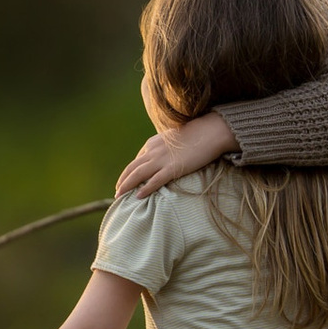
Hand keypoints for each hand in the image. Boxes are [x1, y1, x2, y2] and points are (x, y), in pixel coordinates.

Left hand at [114, 111, 237, 197]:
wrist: (210, 132)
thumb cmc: (197, 135)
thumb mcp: (174, 139)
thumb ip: (165, 148)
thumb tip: (164, 158)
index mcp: (153, 143)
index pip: (137, 160)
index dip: (129, 172)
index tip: (125, 181)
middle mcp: (153, 151)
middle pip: (132, 168)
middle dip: (123, 180)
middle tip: (117, 192)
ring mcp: (162, 159)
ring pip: (138, 174)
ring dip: (126, 186)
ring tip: (119, 196)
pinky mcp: (172, 168)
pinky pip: (154, 181)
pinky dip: (145, 189)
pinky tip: (138, 196)